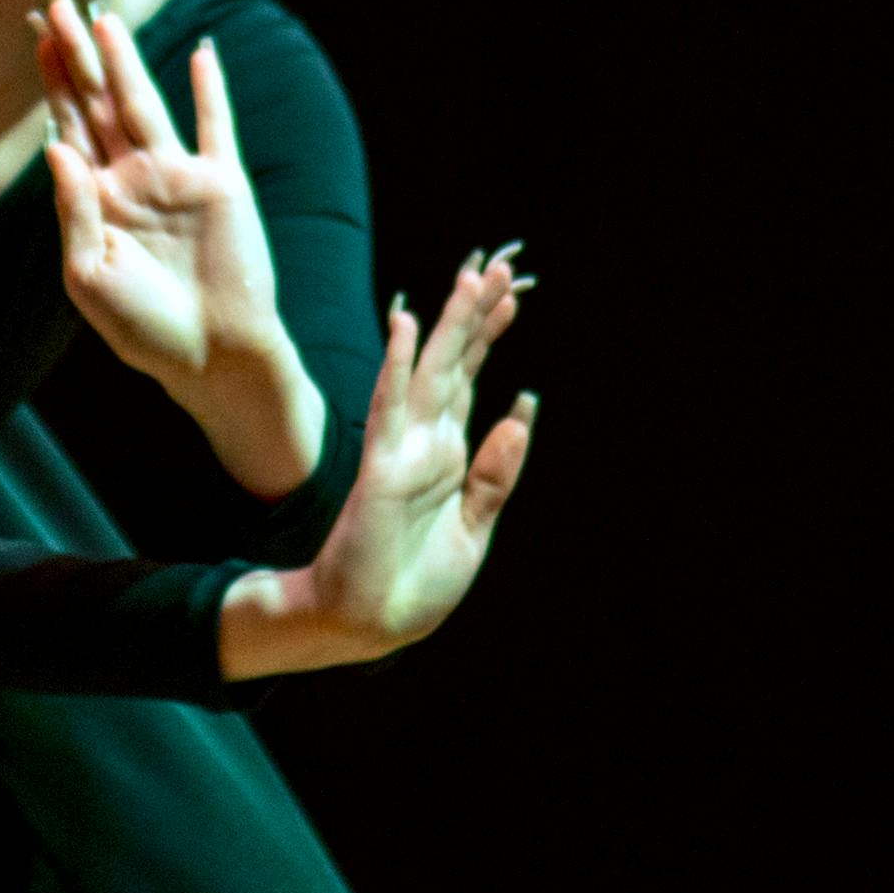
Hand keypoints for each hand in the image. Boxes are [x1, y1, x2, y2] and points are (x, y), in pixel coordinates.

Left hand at [35, 0, 319, 487]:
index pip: (66, 122)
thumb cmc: (145, 329)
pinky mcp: (222, 184)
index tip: (33, 26)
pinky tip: (203, 51)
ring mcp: (177, 177)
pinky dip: (211, 89)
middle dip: (75, 51)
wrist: (214, 358)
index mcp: (94, 199)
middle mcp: (132, 178)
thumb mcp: (89, 277)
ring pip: (145, 103)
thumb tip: (55, 145)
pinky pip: (217, 126)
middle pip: (98, 100)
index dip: (50, 76)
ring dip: (126, 60)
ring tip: (105, 16)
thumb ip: (72, 211)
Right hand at [219, 253, 536, 676]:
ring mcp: (401, 450)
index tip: (511, 295)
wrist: (370, 625)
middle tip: (500, 268)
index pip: (470, 383)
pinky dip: (399, 365)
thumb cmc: (415, 583)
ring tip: (471, 279)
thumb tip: (523, 407)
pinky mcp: (381, 467)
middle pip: (455, 366)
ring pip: (428, 372)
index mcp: (447, 457)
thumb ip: (496, 473)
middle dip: (477, 317)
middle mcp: (425, 442)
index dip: (489, 338)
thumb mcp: (476, 528)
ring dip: (449, 326)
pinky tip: (407, 325)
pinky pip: (391, 406)